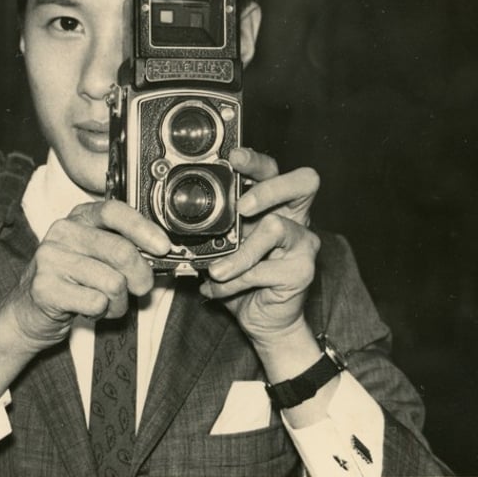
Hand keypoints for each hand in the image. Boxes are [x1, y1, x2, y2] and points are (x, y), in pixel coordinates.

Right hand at [3, 200, 168, 353]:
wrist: (28, 311)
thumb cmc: (71, 281)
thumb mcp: (95, 254)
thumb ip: (123, 246)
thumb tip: (161, 252)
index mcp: (79, 217)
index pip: (114, 211)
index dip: (143, 228)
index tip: (163, 247)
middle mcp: (63, 232)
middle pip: (121, 251)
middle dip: (141, 276)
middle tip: (141, 288)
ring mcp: (51, 259)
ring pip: (113, 282)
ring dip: (119, 302)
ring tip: (107, 302)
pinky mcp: (45, 287)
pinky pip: (96, 302)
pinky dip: (102, 312)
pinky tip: (90, 309)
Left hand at [200, 148, 320, 346]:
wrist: (261, 318)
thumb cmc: (242, 276)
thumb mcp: (221, 246)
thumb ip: (210, 228)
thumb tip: (173, 214)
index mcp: (274, 203)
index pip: (272, 169)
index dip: (255, 159)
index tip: (232, 158)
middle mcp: (294, 216)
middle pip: (303, 182)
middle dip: (269, 188)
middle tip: (242, 207)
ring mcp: (303, 242)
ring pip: (276, 227)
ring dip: (239, 254)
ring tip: (216, 271)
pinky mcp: (303, 269)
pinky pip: (265, 268)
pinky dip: (236, 281)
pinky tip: (222, 288)